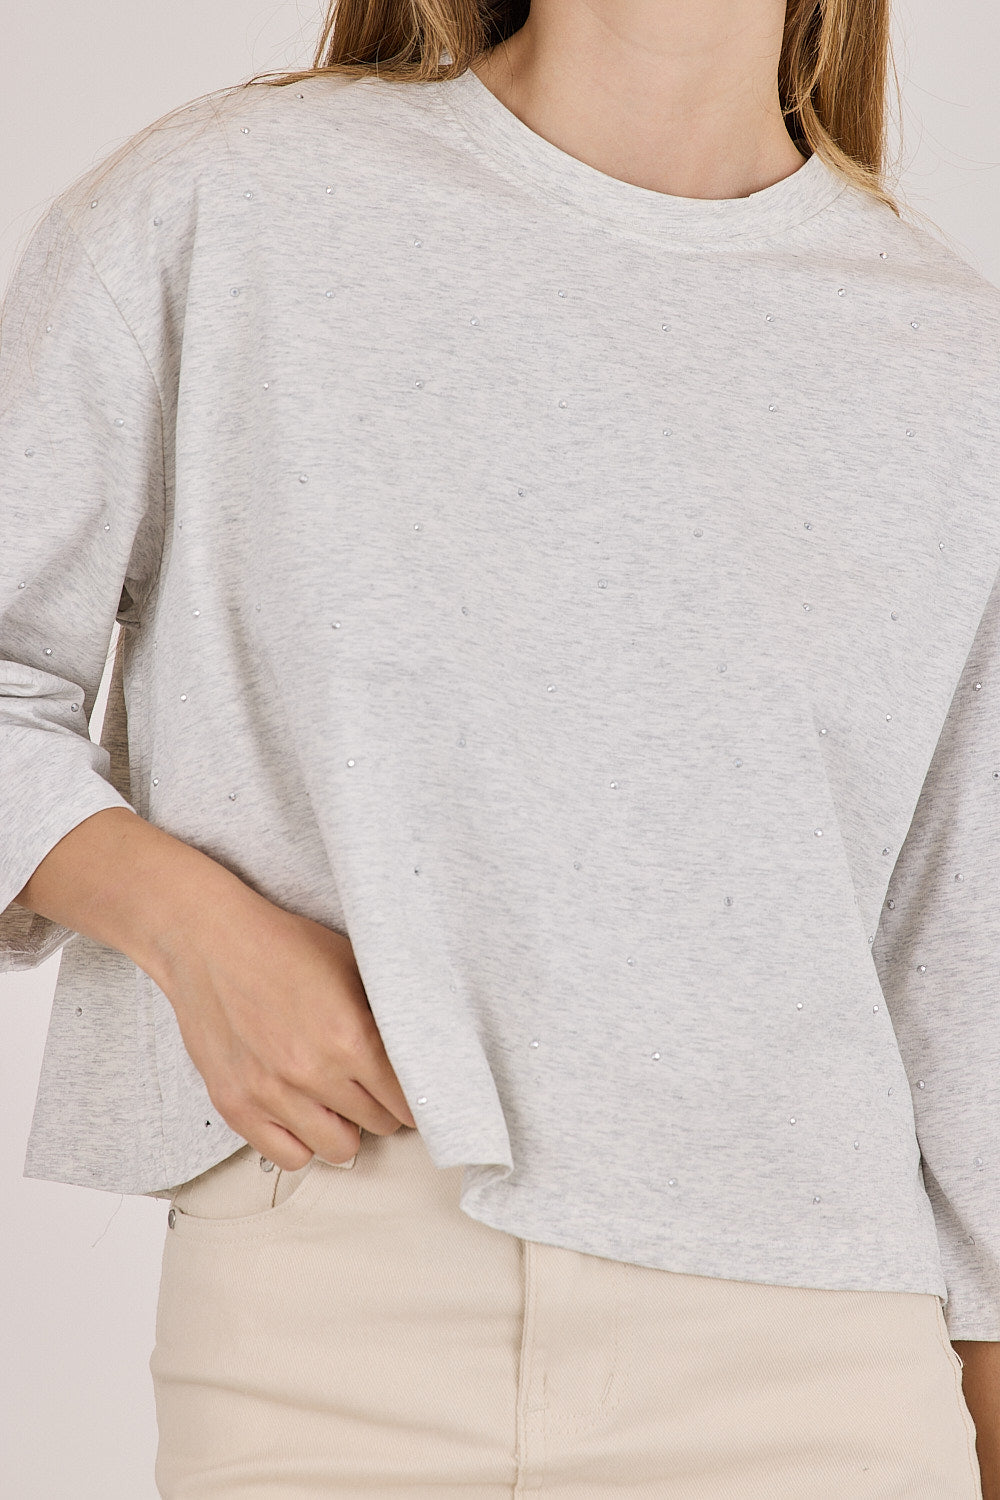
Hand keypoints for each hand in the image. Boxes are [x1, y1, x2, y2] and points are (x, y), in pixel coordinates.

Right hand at [149, 883, 416, 1169]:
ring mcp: (271, 1095)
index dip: (417, 1095)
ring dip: (349, 1128)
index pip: (408, 1098)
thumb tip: (421, 1045)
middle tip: (377, 1087)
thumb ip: (385, 1010)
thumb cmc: (282, 946)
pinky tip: (306, 1114)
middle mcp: (313, 1073)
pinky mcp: (236, 1106)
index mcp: (350, 1036)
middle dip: (385, 1107)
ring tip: (342, 1102)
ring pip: (340, 1149)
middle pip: (380, 1124)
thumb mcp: (352, 963)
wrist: (208, 941)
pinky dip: (304, 1141)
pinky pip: (290, 1156)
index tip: (415, 1089)